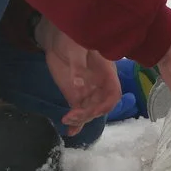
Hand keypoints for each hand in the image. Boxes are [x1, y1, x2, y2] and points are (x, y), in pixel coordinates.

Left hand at [35, 16, 121, 135]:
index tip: (92, 110)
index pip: (113, 94)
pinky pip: (78, 111)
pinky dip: (75, 123)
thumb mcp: (76, 48)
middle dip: (89, 114)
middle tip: (72, 116)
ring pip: (89, 111)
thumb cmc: (72, 38)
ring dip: (81, 120)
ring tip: (67, 121)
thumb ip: (78, 66)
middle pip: (100, 106)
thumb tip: (79, 84)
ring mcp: (87, 91)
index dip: (105, 104)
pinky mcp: (75, 95)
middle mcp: (99, 85)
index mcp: (106, 73)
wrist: (57, 39)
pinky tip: (71, 132)